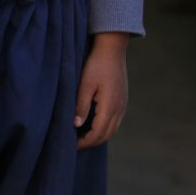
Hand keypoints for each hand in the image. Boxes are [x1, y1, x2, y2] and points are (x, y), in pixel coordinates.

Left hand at [74, 33, 128, 148]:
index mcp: (110, 106)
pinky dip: (105, 128)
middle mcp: (119, 109)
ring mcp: (123, 105)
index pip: (97, 133)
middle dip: (91, 142)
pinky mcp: (123, 100)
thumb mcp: (85, 83)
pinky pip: (115, 121)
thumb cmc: (97, 64)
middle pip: (106, 135)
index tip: (72, 145)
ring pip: (112, 129)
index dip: (85, 142)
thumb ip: (81, 105)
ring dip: (99, 136)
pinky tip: (94, 124)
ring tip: (83, 136)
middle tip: (75, 144)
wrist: (112, 49)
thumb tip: (76, 125)